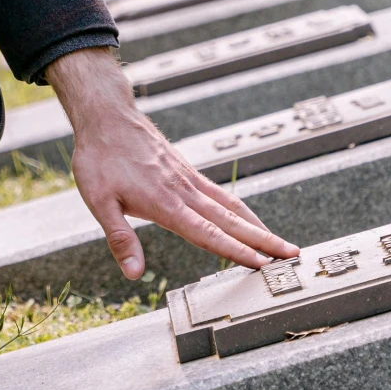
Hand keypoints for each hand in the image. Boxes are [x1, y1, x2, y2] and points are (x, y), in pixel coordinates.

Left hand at [47, 46, 298, 280]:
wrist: (107, 115)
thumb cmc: (99, 158)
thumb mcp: (99, 202)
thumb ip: (120, 238)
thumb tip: (133, 274)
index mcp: (166, 204)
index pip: (208, 233)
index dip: (236, 251)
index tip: (261, 264)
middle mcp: (185, 192)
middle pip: (231, 221)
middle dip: (263, 240)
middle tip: (291, 256)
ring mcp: (190, 181)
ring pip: (232, 207)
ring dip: (259, 226)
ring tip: (282, 243)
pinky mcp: (188, 172)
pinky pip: (221, 195)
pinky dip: (241, 210)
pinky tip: (249, 220)